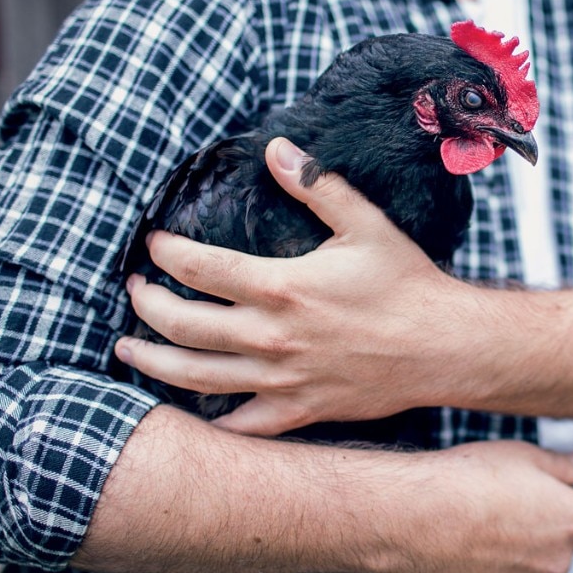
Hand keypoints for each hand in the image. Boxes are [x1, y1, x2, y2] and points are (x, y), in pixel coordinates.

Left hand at [116, 137, 460, 433]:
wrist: (444, 346)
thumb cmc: (407, 283)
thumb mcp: (364, 223)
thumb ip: (315, 186)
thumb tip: (276, 149)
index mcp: (281, 287)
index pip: (198, 269)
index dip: (166, 254)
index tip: (155, 245)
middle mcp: (272, 337)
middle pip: (182, 325)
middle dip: (146, 305)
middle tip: (135, 291)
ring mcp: (282, 380)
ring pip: (196, 378)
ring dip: (153, 363)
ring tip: (128, 350)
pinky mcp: (299, 410)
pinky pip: (242, 423)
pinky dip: (211, 419)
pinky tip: (192, 409)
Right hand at [391, 440, 572, 572]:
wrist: (420, 516)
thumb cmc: (473, 478)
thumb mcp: (524, 456)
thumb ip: (561, 466)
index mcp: (572, 522)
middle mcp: (556, 560)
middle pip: (562, 550)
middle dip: (544, 533)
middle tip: (510, 507)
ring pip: (530, 570)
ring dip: (515, 555)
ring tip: (479, 527)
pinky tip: (464, 549)